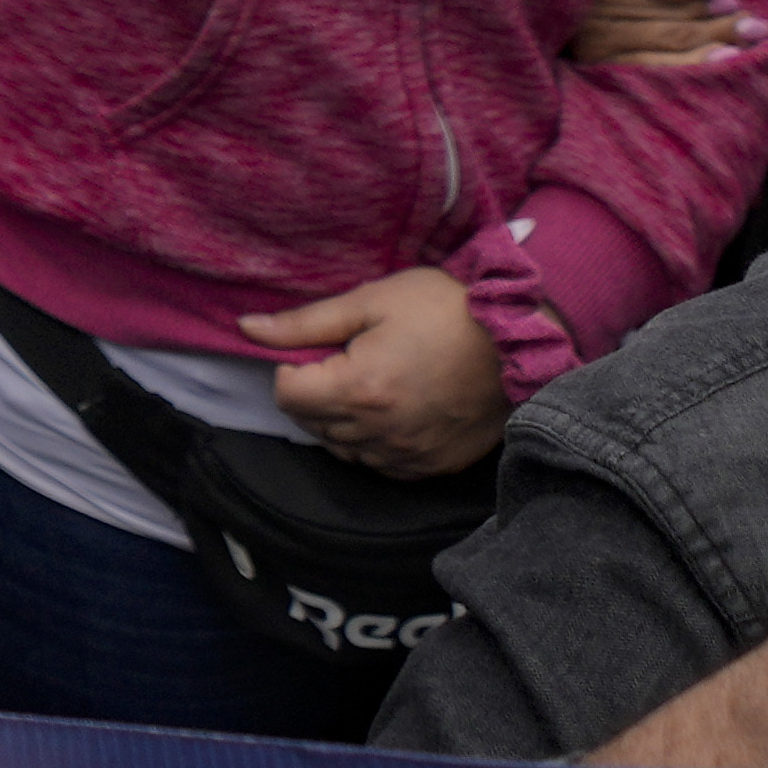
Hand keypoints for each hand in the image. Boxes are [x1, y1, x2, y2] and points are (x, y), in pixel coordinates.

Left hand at [246, 264, 507, 476]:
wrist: (521, 340)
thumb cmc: (445, 309)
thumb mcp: (370, 301)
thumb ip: (304, 323)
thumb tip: (247, 329)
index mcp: (360, 390)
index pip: (287, 395)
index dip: (291, 368)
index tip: (318, 349)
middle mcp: (381, 433)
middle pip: (311, 424)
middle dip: (313, 392)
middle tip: (343, 360)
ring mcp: (409, 455)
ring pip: (343, 449)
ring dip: (340, 420)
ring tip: (369, 382)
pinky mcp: (433, 466)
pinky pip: (381, 465)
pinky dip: (373, 442)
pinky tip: (391, 409)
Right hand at [573, 0, 748, 69]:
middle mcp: (588, 7)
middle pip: (663, 20)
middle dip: (714, 24)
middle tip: (756, 26)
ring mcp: (588, 40)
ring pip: (659, 47)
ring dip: (707, 48)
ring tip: (745, 47)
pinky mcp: (591, 63)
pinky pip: (643, 71)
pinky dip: (683, 68)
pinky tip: (716, 66)